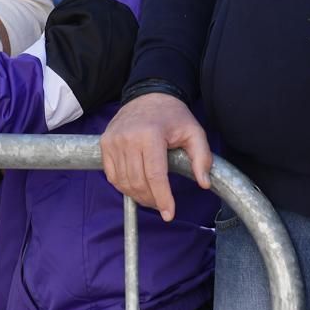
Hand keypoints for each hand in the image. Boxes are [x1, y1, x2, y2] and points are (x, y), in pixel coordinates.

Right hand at [100, 92, 211, 221]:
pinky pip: (112, 175)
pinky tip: (136, 187)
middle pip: (138, 182)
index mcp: (150, 135)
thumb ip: (202, 157)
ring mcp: (113, 141)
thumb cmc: (172, 116)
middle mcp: (128, 138)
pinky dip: (124, 186)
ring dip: (138, 196)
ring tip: (151, 198)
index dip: (162, 198)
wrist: (148, 95)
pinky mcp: (105, 144)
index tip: (169, 214)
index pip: (155, 175)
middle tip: (162, 206)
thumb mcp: (194, 132)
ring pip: (124, 182)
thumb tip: (204, 183)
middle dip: (152, 200)